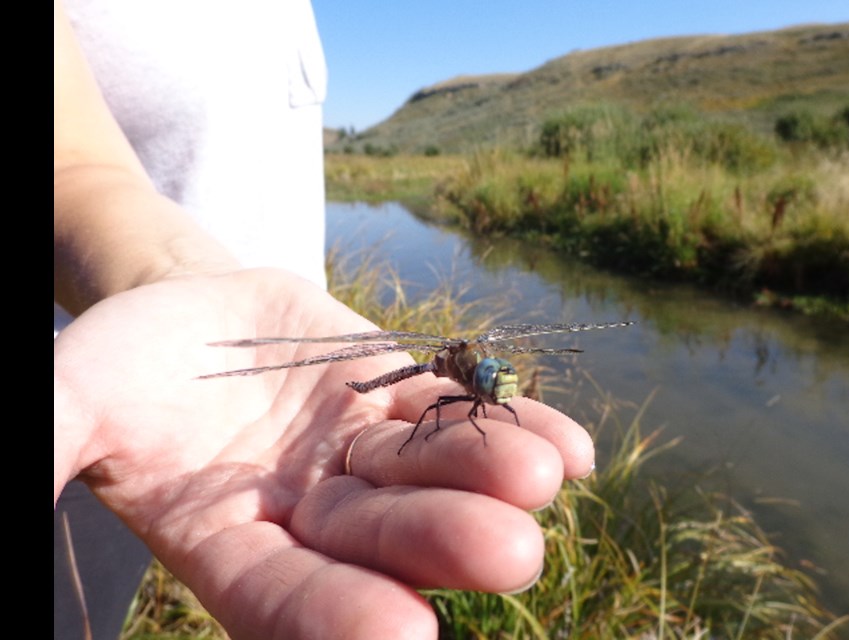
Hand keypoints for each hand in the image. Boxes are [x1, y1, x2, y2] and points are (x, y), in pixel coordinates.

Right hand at [54, 268, 594, 639]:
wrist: (187, 306)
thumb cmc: (123, 363)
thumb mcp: (74, 395)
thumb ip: (54, 441)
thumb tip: (31, 481)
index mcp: (231, 540)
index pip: (282, 595)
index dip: (334, 616)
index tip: (403, 635)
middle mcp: (310, 512)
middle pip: (379, 537)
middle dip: (441, 542)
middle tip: (512, 554)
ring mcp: (362, 454)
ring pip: (429, 472)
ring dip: (488, 475)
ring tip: (544, 476)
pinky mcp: (397, 396)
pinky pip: (455, 410)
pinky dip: (510, 422)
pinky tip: (569, 446)